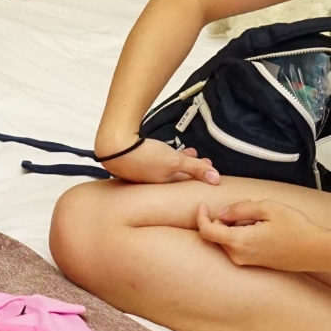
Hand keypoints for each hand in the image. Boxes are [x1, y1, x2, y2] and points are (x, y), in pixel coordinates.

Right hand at [102, 136, 219, 185]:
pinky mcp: (130, 161)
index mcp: (161, 185)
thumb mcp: (174, 161)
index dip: (199, 173)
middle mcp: (150, 182)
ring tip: (188, 151)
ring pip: (164, 168)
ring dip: (178, 159)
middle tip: (201, 159)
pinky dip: (163, 156)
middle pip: (175, 176)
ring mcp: (139, 172)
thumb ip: (195, 168)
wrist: (114, 145)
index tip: (209, 165)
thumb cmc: (144, 156)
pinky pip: (153, 161)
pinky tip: (164, 149)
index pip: (185, 182)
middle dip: (190, 167)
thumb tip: (216, 180)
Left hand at [194, 198, 325, 271]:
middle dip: (226, 217)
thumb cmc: (296, 228)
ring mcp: (246, 262)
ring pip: (228, 239)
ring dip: (236, 225)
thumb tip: (221, 212)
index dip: (201, 217)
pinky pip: (239, 246)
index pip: (207, 232)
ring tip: (260, 217)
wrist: (316, 251)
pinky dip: (243, 233)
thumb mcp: (267, 207)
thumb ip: (239, 208)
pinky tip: (263, 228)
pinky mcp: (254, 263)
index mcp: (239, 242)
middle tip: (248, 206)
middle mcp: (239, 256)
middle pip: (217, 234)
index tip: (203, 205)